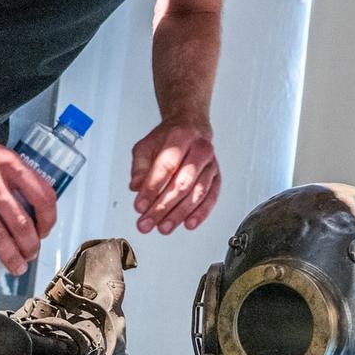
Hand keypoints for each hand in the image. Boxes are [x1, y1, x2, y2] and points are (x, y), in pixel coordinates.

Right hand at [0, 115, 56, 281]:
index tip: (45, 230)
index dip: (48, 219)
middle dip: (30, 245)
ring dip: (10, 256)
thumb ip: (11, 173)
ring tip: (16, 267)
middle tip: (31, 255)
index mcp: (8, 163)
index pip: (42, 195)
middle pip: (21, 221)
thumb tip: (28, 201)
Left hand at [129, 119, 219, 233]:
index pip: (166, 165)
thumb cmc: (168, 138)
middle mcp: (200, 149)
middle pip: (182, 182)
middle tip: (147, 222)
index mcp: (181, 136)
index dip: (152, 188)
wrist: (191, 128)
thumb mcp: (146, 146)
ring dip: (179, 213)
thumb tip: (136, 187)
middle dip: (163, 206)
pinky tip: (188, 223)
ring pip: (197, 192)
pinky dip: (201, 213)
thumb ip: (139, 167)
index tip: (140, 205)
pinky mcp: (217, 177)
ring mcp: (211, 164)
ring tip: (163, 227)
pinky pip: (211, 197)